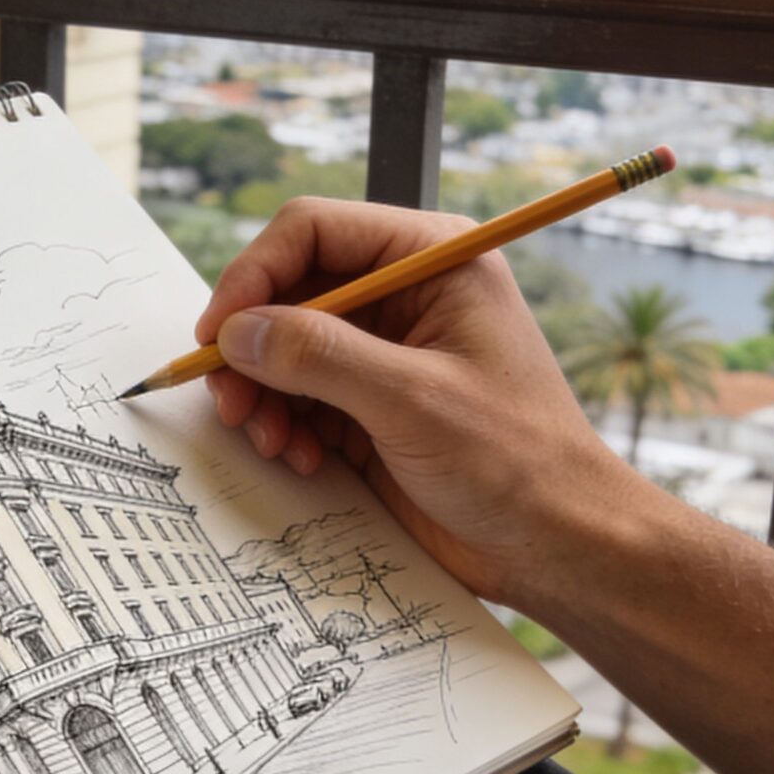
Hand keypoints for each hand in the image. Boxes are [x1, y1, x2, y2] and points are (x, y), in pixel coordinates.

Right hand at [195, 197, 644, 608]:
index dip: (254, 276)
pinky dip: (285, 425)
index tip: (217, 334)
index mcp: (432, 258)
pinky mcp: (372, 403)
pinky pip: (300, 396)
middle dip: (252, 347)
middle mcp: (405, 293)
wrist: (557, 542)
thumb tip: (237, 332)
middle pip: (288, 291)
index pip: (312, 231)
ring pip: (284, 348)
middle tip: (232, 400)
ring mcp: (386, 351)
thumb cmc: (516, 460)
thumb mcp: (413, 400)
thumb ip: (320, 356)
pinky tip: (303, 459)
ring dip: (263, 394)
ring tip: (271, 441)